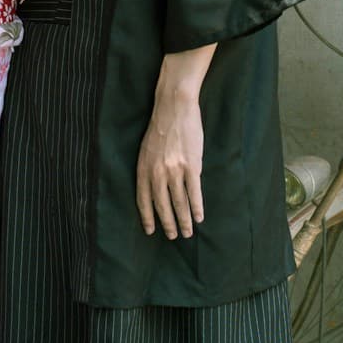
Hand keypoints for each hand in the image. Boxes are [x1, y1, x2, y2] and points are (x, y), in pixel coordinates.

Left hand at [136, 86, 204, 240]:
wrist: (175, 106)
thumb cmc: (161, 126)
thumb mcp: (146, 148)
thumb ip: (149, 169)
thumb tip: (156, 189)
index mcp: (143, 168)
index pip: (143, 200)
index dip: (147, 217)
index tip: (151, 231)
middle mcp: (157, 173)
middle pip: (162, 205)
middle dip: (168, 224)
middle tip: (173, 236)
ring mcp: (175, 170)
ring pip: (179, 203)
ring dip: (184, 220)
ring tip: (188, 232)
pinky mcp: (192, 166)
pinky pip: (194, 193)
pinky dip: (197, 207)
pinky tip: (200, 217)